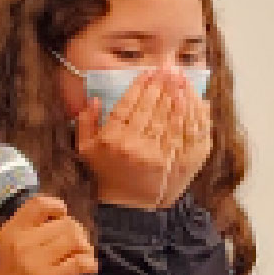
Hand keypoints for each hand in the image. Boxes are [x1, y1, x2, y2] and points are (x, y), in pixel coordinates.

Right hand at [0, 198, 95, 274]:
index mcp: (9, 232)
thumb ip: (25, 237)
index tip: (63, 220)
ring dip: (86, 249)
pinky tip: (87, 270)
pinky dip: (90, 264)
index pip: (40, 203)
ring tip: (83, 259)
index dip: (58, 208)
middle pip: (66, 223)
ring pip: (76, 239)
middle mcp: (22, 242)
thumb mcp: (4, 252)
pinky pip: (80, 262)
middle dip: (79, 234)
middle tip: (78, 248)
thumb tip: (61, 227)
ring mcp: (35, 261)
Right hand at [76, 68, 209, 209]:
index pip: (126, 105)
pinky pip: (177, 134)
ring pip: (164, 118)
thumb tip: (94, 99)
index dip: (138, 86)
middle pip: (147, 108)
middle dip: (159, 86)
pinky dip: (184, 116)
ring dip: (173, 96)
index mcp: (110, 138)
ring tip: (179, 79)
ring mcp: (150, 153)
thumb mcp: (85, 149)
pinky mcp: (166, 161)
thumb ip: (85, 122)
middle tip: (168, 70)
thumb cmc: (105, 173)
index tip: (148, 72)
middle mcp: (130, 144)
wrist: (126, 204)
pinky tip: (188, 103)